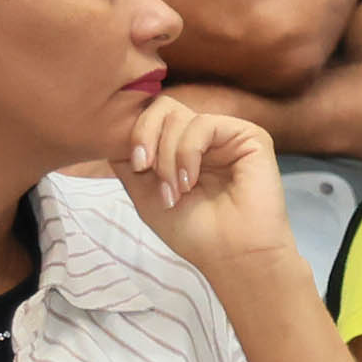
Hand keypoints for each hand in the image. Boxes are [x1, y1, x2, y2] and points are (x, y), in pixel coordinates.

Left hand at [98, 93, 296, 281]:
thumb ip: (127, 161)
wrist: (231, 256)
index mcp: (184, 147)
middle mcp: (205, 137)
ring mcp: (227, 135)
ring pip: (179, 116)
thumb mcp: (145, 194)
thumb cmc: (194, 232)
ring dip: (167, 156)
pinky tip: (190, 181)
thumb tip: (112, 133)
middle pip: (163, 106)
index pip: (153, 117)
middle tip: (145, 169)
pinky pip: (203, 124)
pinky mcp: (249, 136)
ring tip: (175, 191)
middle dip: (146, 136)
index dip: (136, 134)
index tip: (136, 167)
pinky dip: (187, 152)